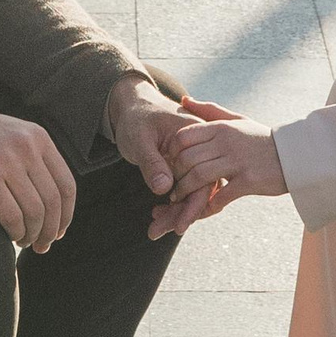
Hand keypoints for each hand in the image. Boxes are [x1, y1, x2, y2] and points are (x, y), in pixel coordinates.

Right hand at [0, 101, 76, 252]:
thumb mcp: (9, 132)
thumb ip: (30, 153)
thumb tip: (49, 193)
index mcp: (37, 137)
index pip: (66, 184)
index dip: (66, 215)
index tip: (58, 231)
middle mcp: (26, 147)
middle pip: (53, 202)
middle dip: (50, 231)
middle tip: (42, 246)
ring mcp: (6, 161)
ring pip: (35, 212)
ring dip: (32, 235)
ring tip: (24, 242)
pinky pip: (11, 215)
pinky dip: (15, 232)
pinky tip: (9, 236)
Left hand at [111, 80, 236, 240]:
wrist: (132, 103)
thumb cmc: (138, 117)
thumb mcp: (140, 137)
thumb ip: (152, 161)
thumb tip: (163, 189)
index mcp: (197, 134)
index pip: (201, 176)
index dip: (190, 203)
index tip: (176, 224)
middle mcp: (203, 147)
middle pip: (199, 188)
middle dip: (180, 214)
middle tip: (156, 233)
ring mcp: (196, 156)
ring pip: (193, 191)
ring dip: (176, 213)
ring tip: (153, 231)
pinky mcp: (185, 165)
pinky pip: (187, 190)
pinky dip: (175, 205)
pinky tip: (160, 216)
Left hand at [158, 109, 285, 231]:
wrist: (294, 155)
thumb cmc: (260, 138)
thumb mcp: (236, 119)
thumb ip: (208, 110)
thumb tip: (183, 99)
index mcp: (221, 127)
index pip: (183, 137)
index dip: (171, 153)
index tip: (169, 164)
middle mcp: (227, 142)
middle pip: (187, 159)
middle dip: (174, 175)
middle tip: (170, 185)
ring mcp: (238, 162)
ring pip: (199, 177)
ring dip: (185, 191)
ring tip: (178, 198)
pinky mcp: (248, 181)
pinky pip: (220, 196)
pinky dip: (208, 205)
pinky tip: (203, 209)